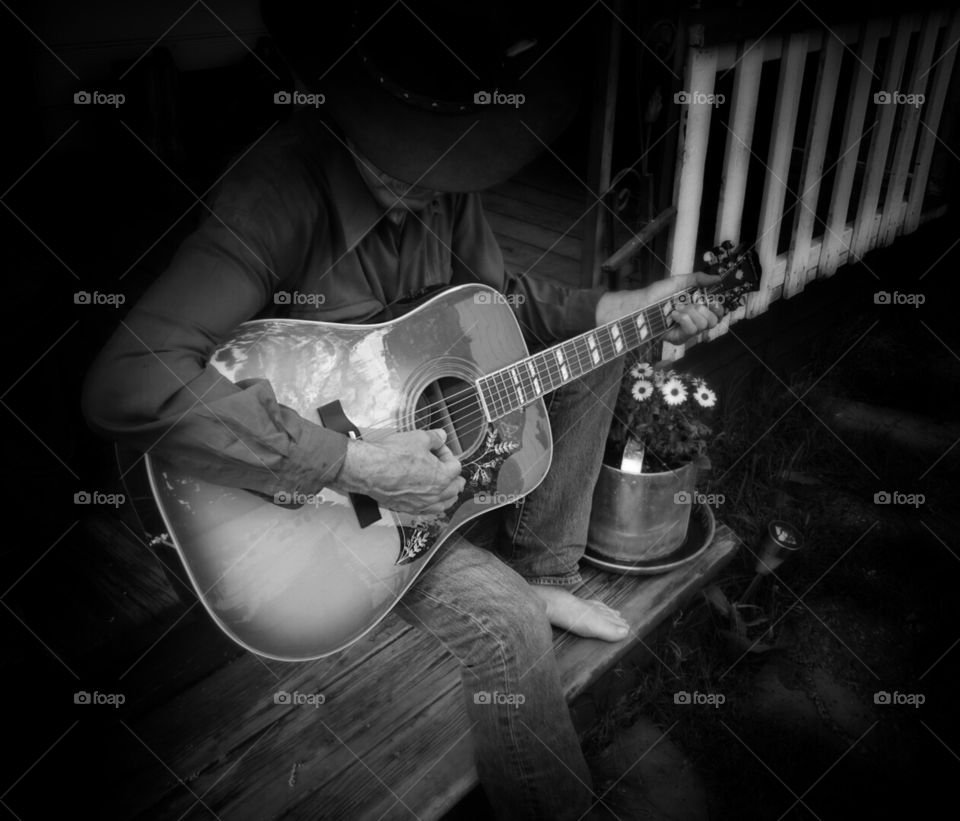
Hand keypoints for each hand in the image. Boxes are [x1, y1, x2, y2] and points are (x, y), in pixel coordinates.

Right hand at [331, 429, 464, 514]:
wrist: (370, 470)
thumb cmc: (392, 456)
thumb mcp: (418, 438)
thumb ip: (435, 438)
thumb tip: (441, 436)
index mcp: (442, 477)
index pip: (455, 466)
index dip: (447, 454)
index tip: (438, 448)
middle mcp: (434, 495)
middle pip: (454, 489)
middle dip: (454, 477)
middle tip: (449, 469)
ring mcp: (421, 504)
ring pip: (443, 505)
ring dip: (447, 496)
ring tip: (446, 489)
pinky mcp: (407, 509)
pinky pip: (426, 512)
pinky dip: (431, 506)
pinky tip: (429, 502)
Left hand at [595, 272, 724, 343]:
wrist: (641, 304)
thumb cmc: (657, 294)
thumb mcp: (679, 282)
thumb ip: (698, 279)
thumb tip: (718, 277)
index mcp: (697, 308)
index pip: (717, 313)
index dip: (719, 309)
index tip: (714, 301)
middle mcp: (694, 321)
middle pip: (713, 322)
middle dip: (705, 311)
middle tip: (693, 305)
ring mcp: (686, 331)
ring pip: (702, 326)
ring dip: (691, 314)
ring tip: (677, 308)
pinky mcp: (678, 339)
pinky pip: (690, 331)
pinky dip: (684, 320)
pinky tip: (674, 315)